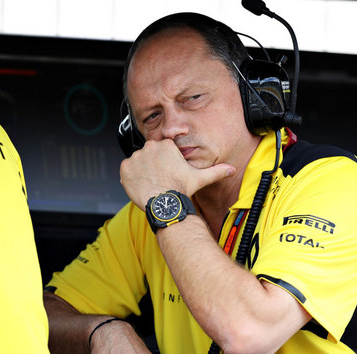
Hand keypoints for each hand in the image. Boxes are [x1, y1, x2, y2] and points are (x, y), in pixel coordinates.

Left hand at [120, 139, 234, 210]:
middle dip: (153, 164)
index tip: (168, 171)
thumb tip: (231, 170)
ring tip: (153, 183)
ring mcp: (136, 157)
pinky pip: (127, 169)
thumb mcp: (200, 178)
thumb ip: (216, 171)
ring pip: (138, 161)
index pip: (163, 149)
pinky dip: (132, 177)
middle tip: (161, 178)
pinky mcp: (125, 168)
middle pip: (150, 154)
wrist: (165, 205)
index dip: (165, 161)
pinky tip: (143, 185)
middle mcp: (150, 148)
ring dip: (143, 170)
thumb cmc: (180, 190)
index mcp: (166, 146)